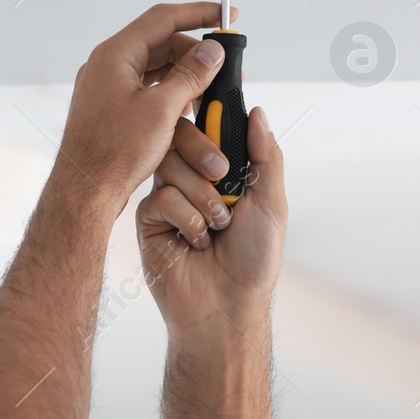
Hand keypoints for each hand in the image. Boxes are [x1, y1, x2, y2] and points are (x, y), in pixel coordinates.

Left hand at [57, 3, 235, 216]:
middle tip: (223, 63)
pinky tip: (190, 108)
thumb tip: (212, 51)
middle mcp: (108, 67)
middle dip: (195, 52)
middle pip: (160, 43)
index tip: (224, 13)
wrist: (85, 190)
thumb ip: (190, 75)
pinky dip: (171, 93)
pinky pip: (148, 89)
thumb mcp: (162, 110)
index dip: (198, 13)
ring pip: (156, 69)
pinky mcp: (114, 110)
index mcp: (114, 56)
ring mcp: (109, 88)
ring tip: (210, 88)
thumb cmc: (111, 154)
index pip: (162, 18)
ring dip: (185, 75)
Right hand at [136, 104, 286, 341]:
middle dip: (206, 156)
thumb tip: (257, 113)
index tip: (227, 128)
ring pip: (171, 165)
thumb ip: (266, 155)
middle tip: (224, 180)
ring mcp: (167, 199)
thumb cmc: (253, 260)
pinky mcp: (148, 220)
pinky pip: (161, 197)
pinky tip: (195, 243)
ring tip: (218, 227)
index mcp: (220, 173)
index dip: (214, 124)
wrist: (227, 305)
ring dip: (203, 198)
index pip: (209, 130)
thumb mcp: (271, 203)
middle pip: (183, 137)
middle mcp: (191, 180)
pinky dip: (187, 219)